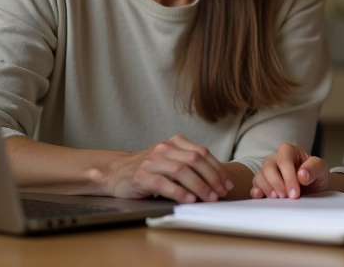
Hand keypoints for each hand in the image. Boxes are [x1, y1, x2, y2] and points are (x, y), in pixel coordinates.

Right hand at [89, 135, 232, 202]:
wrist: (116, 173)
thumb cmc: (149, 170)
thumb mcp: (170, 161)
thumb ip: (190, 166)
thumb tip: (218, 182)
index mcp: (175, 142)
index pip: (202, 153)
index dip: (217, 168)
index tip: (227, 183)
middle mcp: (164, 148)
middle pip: (195, 160)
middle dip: (212, 177)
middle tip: (221, 193)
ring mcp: (152, 161)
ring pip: (181, 170)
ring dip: (199, 185)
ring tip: (209, 198)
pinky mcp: (142, 176)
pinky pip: (164, 183)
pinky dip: (179, 192)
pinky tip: (189, 200)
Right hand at [251, 142, 329, 198]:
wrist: (314, 189)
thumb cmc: (315, 176)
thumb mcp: (321, 170)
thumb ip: (314, 168)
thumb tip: (302, 174)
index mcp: (289, 151)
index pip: (284, 160)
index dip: (288, 177)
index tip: (295, 193)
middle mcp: (275, 159)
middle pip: (268, 167)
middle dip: (277, 184)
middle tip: (287, 197)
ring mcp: (267, 171)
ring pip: (259, 176)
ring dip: (267, 189)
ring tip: (278, 199)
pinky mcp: (262, 184)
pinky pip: (254, 186)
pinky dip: (256, 192)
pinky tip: (262, 197)